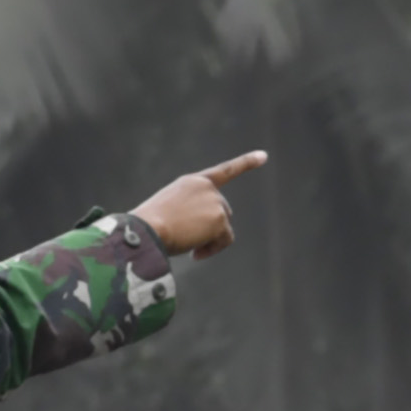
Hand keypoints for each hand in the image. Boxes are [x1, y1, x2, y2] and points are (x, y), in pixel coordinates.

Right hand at [131, 152, 266, 258]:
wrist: (146, 229)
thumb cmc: (147, 226)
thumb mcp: (167, 211)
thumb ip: (189, 213)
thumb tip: (207, 234)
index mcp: (191, 182)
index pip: (223, 171)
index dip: (246, 162)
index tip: (263, 156)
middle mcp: (207, 188)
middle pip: (222, 211)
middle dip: (211, 228)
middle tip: (190, 243)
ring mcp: (215, 202)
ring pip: (223, 227)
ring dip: (210, 240)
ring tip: (189, 248)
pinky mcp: (220, 219)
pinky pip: (224, 240)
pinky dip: (212, 249)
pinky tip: (195, 255)